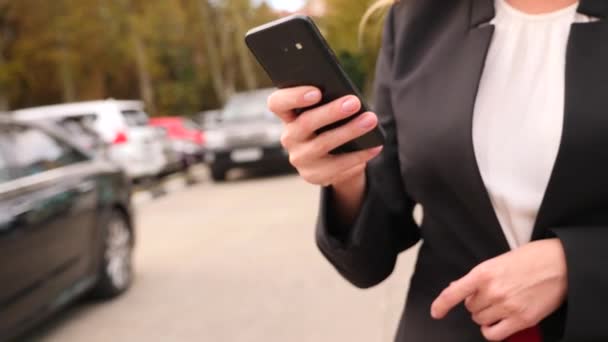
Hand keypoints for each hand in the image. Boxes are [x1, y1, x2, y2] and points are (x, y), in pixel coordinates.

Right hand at [267, 86, 382, 186]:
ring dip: (350, 131)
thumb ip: (329, 101)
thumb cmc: (331, 125)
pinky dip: (359, 154)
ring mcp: (300, 158)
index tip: (317, 92)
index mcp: (288, 115)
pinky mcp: (314, 176)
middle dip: (331, 112)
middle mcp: (289, 138)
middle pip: (305, 123)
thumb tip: (348, 97)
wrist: (333, 159)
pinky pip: (338, 165)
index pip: (278, 103)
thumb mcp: (326, 111)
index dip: (294, 97)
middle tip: (354, 102)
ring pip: (323, 144)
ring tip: (370, 120)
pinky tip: (375, 145)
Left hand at [430, 239, 567, 340]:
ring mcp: (507, 306)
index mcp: (483, 273)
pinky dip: (492, 331)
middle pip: (470, 308)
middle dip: (476, 303)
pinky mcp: (521, 319)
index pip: (454, 293)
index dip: (441, 305)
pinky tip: (497, 322)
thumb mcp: (497, 261)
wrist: (560, 263)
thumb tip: (455, 289)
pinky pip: (495, 334)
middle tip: (491, 294)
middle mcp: (492, 291)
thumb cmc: (530, 258)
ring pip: (480, 320)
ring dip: (486, 315)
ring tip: (500, 304)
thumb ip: (477, 277)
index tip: (436, 312)